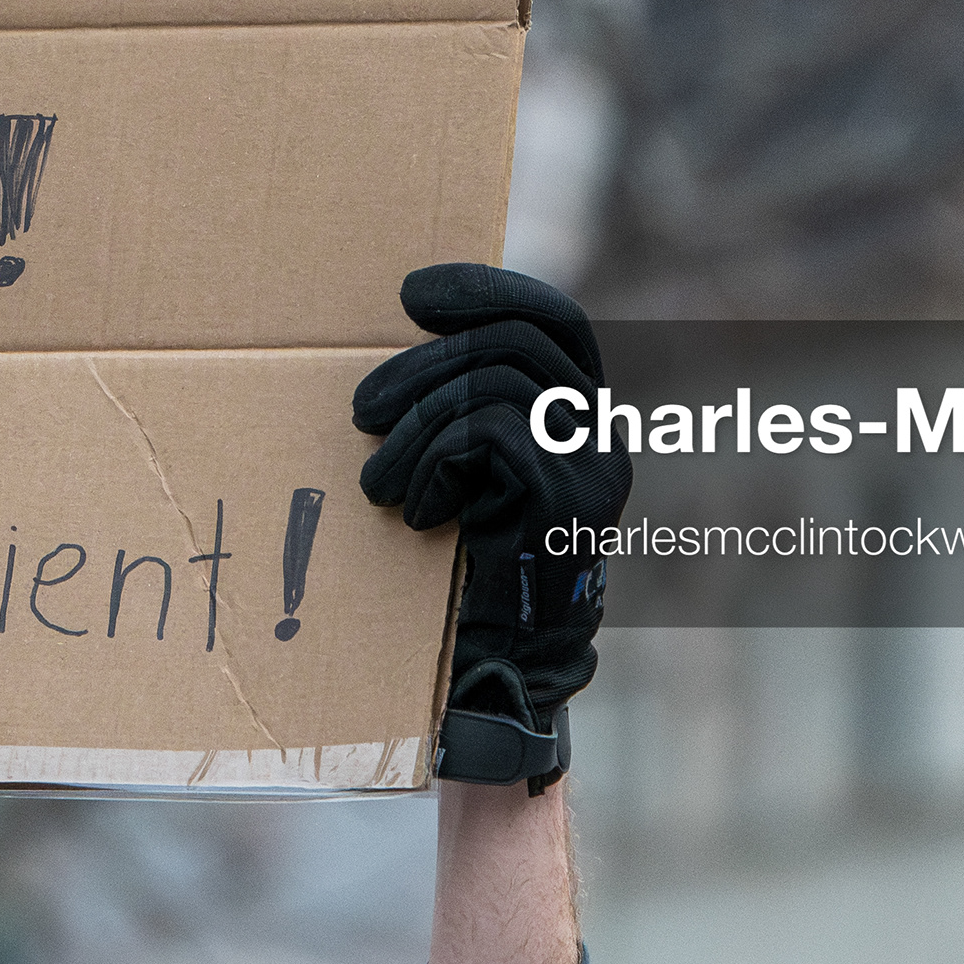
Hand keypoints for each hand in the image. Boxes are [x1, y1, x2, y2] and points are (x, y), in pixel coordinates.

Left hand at [350, 263, 627, 789]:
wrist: (497, 674)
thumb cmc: (463, 575)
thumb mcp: (462, 473)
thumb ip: (461, 410)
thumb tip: (407, 340)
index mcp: (579, 418)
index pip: (551, 316)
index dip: (486, 288)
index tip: (410, 293)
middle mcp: (602, 434)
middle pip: (516, 339)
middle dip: (425, 362)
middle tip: (362, 408)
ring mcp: (594, 467)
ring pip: (496, 383)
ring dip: (415, 426)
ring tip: (376, 482)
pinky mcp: (570, 502)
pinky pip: (491, 433)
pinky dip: (435, 464)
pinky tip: (415, 512)